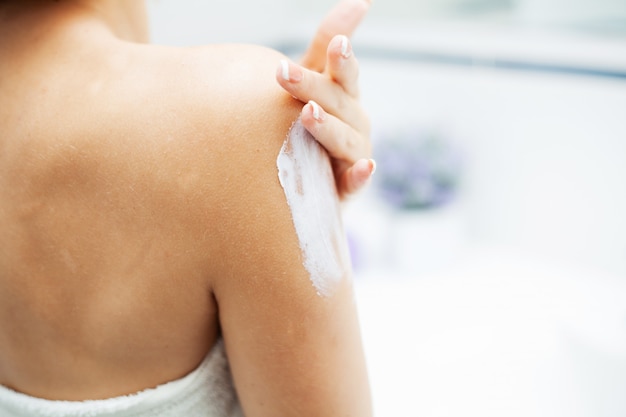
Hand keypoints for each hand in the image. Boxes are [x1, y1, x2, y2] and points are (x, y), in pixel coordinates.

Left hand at [276, 0, 374, 199]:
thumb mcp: (315, 85)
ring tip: (308, 114)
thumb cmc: (311, 127)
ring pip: (345, 140)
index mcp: (346, 98)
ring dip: (329, 128)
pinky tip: (363, 167)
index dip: (341, 60)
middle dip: (313, 87)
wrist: (309, 183)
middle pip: (338, 103)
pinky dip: (360, 176)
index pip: (345, 74)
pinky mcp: (348, 187)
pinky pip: (355, 183)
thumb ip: (326, 46)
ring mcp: (354, 156)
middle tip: (284, 72)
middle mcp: (355, 124)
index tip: (335, 43)